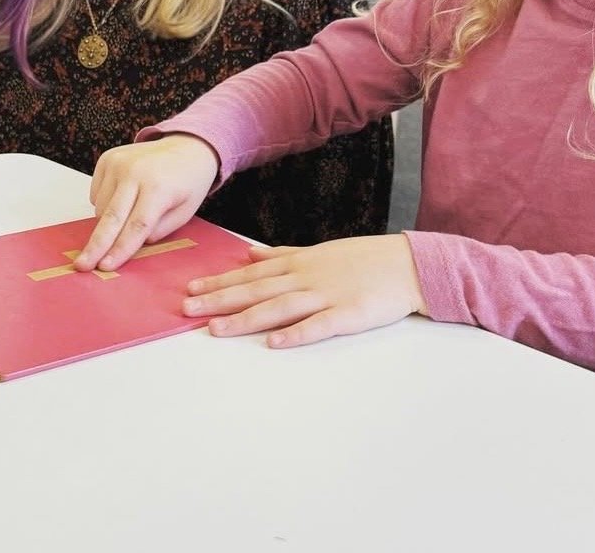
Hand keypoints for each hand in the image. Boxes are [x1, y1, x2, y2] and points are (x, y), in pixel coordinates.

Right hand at [75, 134, 219, 271]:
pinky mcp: (108, 158)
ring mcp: (119, 163)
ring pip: (101, 208)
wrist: (186, 146)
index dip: (121, 249)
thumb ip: (158, 231)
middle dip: (95, 245)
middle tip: (82, 265)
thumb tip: (130, 243)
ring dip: (108, 222)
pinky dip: (104, 203)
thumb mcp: (185, 212)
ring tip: (129, 212)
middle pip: (111, 217)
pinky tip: (123, 197)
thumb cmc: (188, 183)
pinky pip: (96, 193)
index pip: (136, 226)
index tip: (106, 267)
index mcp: (159, 188)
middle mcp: (135, 173)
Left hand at [181, 234, 425, 347]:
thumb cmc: (362, 259)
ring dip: (245, 318)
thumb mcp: (319, 251)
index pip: (251, 274)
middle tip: (187, 308)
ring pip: (279, 307)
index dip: (220, 282)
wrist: (406, 264)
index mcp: (298, 262)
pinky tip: (274, 343)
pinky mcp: (348, 314)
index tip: (191, 289)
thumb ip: (284, 254)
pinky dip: (296, 334)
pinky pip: (318, 326)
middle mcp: (305, 277)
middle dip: (220, 300)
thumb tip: (251, 254)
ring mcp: (326, 295)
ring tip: (216, 329)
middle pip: (256, 290)